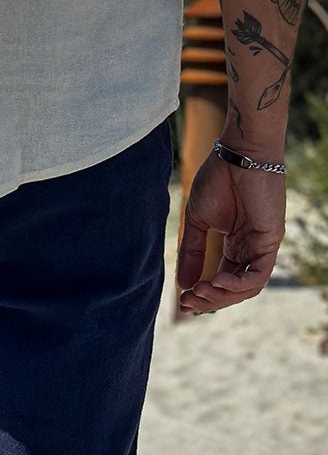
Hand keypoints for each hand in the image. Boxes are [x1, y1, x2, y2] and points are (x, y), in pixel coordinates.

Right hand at [176, 149, 285, 313]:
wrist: (237, 153)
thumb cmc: (218, 178)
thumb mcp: (197, 222)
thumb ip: (191, 253)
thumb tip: (184, 285)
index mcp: (236, 246)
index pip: (223, 282)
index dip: (204, 296)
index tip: (183, 301)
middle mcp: (251, 249)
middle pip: (235, 291)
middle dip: (210, 301)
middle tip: (188, 302)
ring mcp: (263, 246)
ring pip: (248, 289)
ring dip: (222, 296)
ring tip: (200, 291)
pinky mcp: (271, 239)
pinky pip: (259, 275)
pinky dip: (237, 284)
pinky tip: (215, 281)